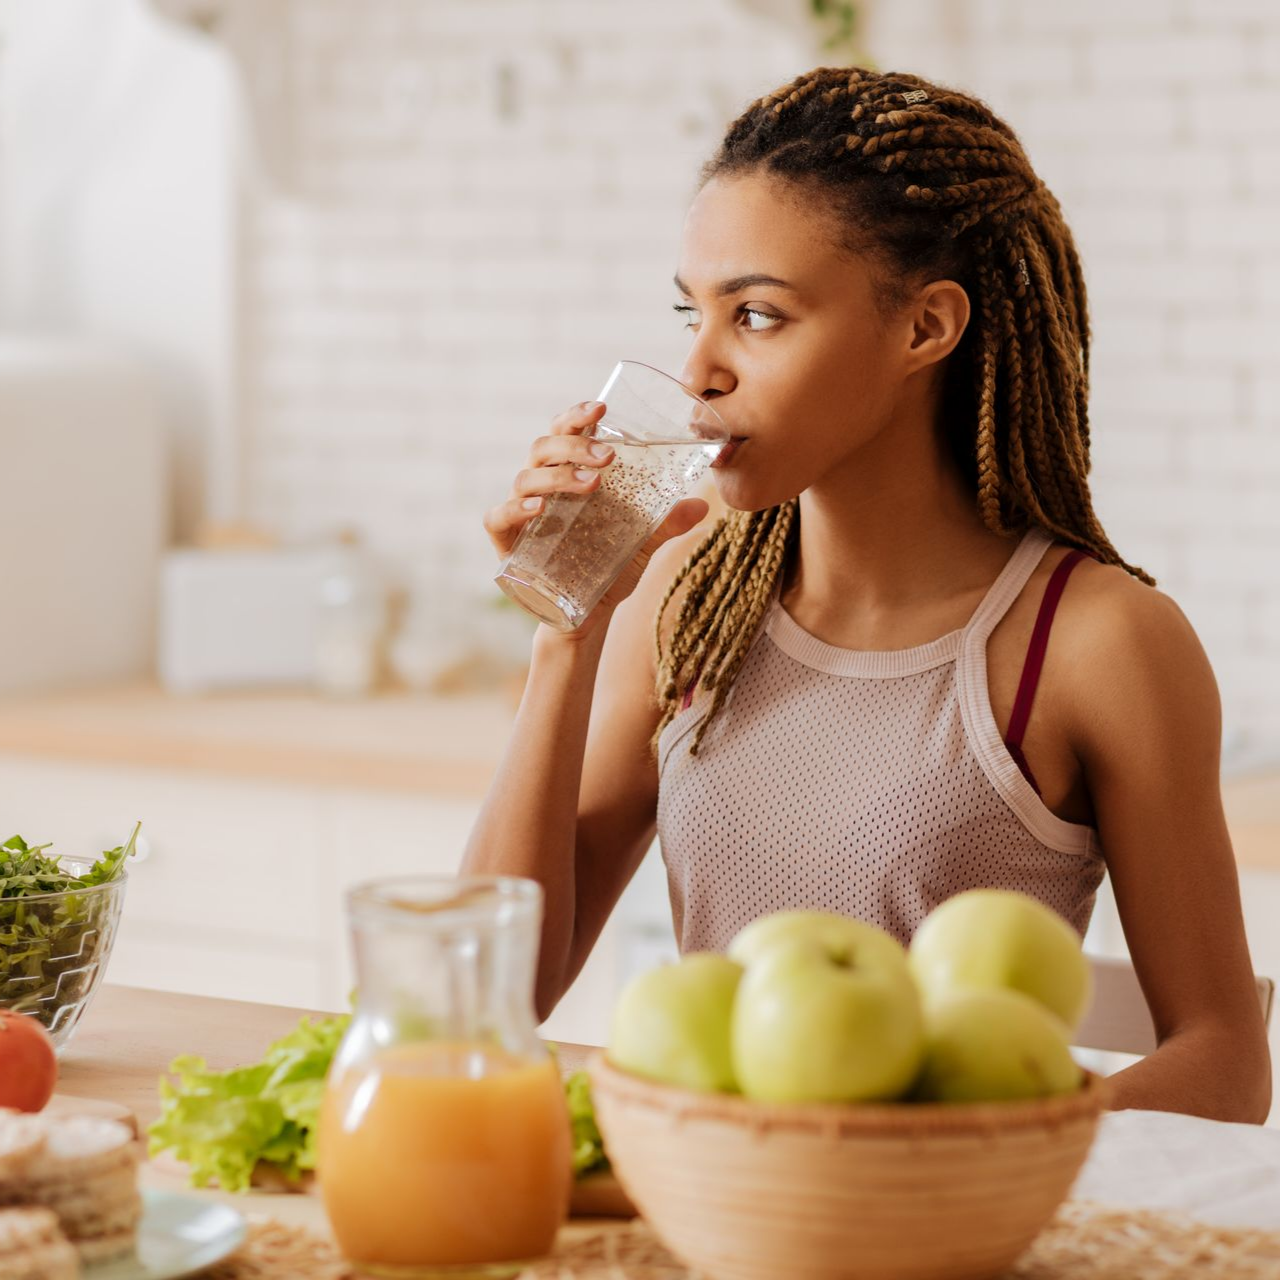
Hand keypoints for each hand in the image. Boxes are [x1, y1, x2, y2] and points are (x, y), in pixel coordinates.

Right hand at [485, 400, 708, 632]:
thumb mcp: (641, 547)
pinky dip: (516, 509)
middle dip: (574, 444)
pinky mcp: (506, 545)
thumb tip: (702, 506)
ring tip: (592, 484)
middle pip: (543, 447)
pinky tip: (540, 509)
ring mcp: (521, 514)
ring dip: (558, 475)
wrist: (585, 619)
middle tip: (608, 457)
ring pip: (525, 477)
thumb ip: (665, 525)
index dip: (577, 416)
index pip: (565, 433)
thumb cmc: (606, 571)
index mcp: (568, 477)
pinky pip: (498, 518)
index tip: (602, 410)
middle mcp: (541, 488)